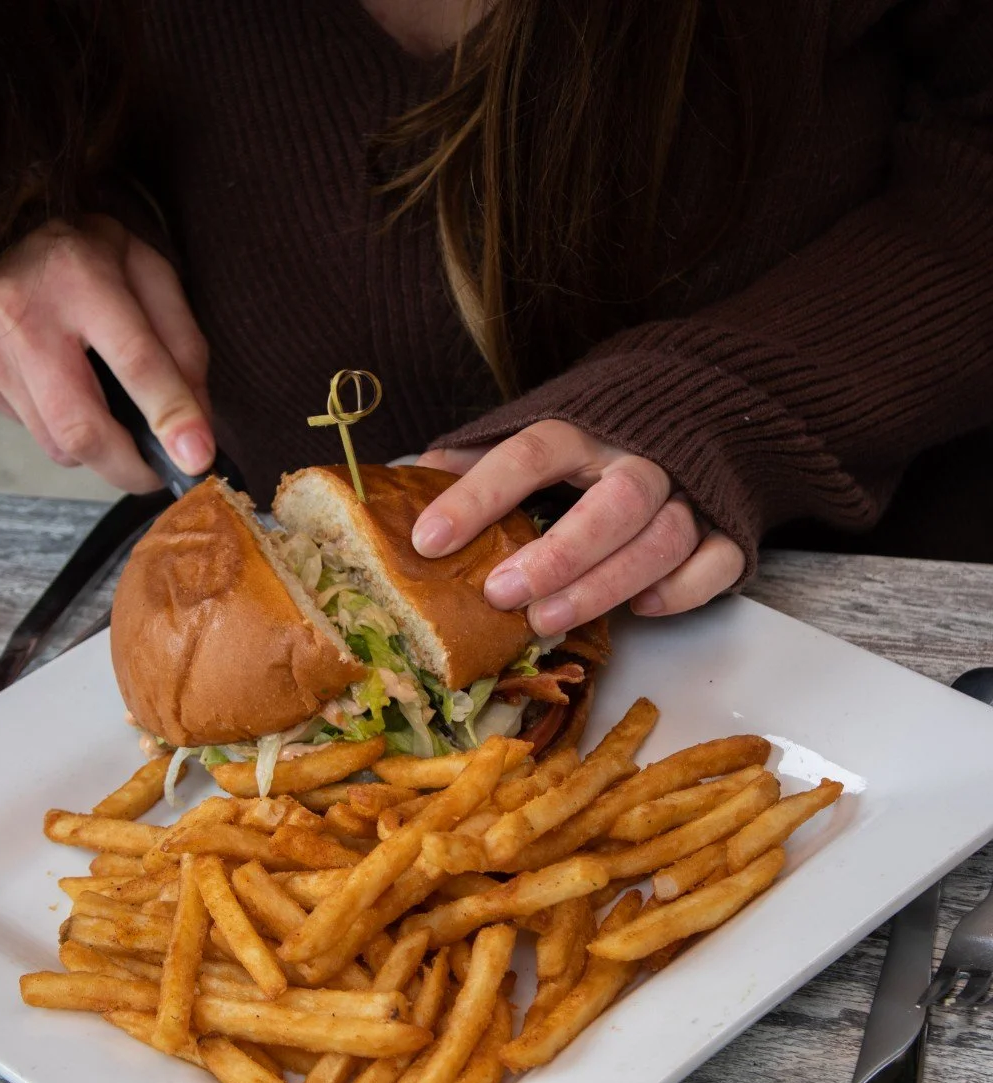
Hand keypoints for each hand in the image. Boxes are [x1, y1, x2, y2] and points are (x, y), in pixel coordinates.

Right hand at [0, 215, 213, 492]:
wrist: (3, 234)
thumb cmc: (93, 260)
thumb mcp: (153, 278)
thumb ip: (183, 349)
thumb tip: (195, 431)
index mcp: (81, 278)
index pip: (134, 361)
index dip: (170, 417)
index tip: (197, 459)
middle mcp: (25, 316)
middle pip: (81, 428)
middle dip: (130, 469)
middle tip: (160, 474)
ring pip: (58, 444)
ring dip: (100, 451)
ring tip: (117, 419)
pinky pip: (35, 432)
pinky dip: (66, 434)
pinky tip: (73, 395)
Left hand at [414, 420, 744, 634]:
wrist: (702, 405)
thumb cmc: (599, 433)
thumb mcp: (537, 428)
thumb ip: (480, 453)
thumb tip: (408, 479)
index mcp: (585, 425)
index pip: (530, 453)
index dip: (478, 497)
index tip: (428, 541)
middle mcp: (643, 456)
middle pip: (613, 504)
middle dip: (558, 555)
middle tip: (501, 595)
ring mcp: (694, 492)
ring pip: (662, 540)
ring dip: (604, 585)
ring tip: (547, 621)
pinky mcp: (730, 527)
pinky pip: (716, 563)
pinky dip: (682, 591)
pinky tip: (642, 610)